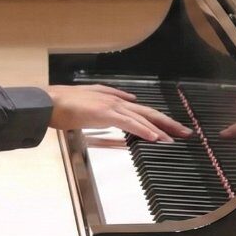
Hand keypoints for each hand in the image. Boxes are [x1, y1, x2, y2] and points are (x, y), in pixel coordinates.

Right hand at [45, 84, 189, 142]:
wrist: (50, 102)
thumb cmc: (65, 104)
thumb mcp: (92, 97)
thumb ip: (112, 96)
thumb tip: (130, 98)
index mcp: (115, 100)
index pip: (143, 111)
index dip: (160, 120)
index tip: (173, 129)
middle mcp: (117, 101)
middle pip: (149, 113)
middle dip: (169, 124)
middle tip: (186, 133)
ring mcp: (112, 106)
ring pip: (142, 118)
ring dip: (160, 130)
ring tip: (174, 139)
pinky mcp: (105, 113)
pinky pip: (129, 123)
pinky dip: (143, 130)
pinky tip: (154, 137)